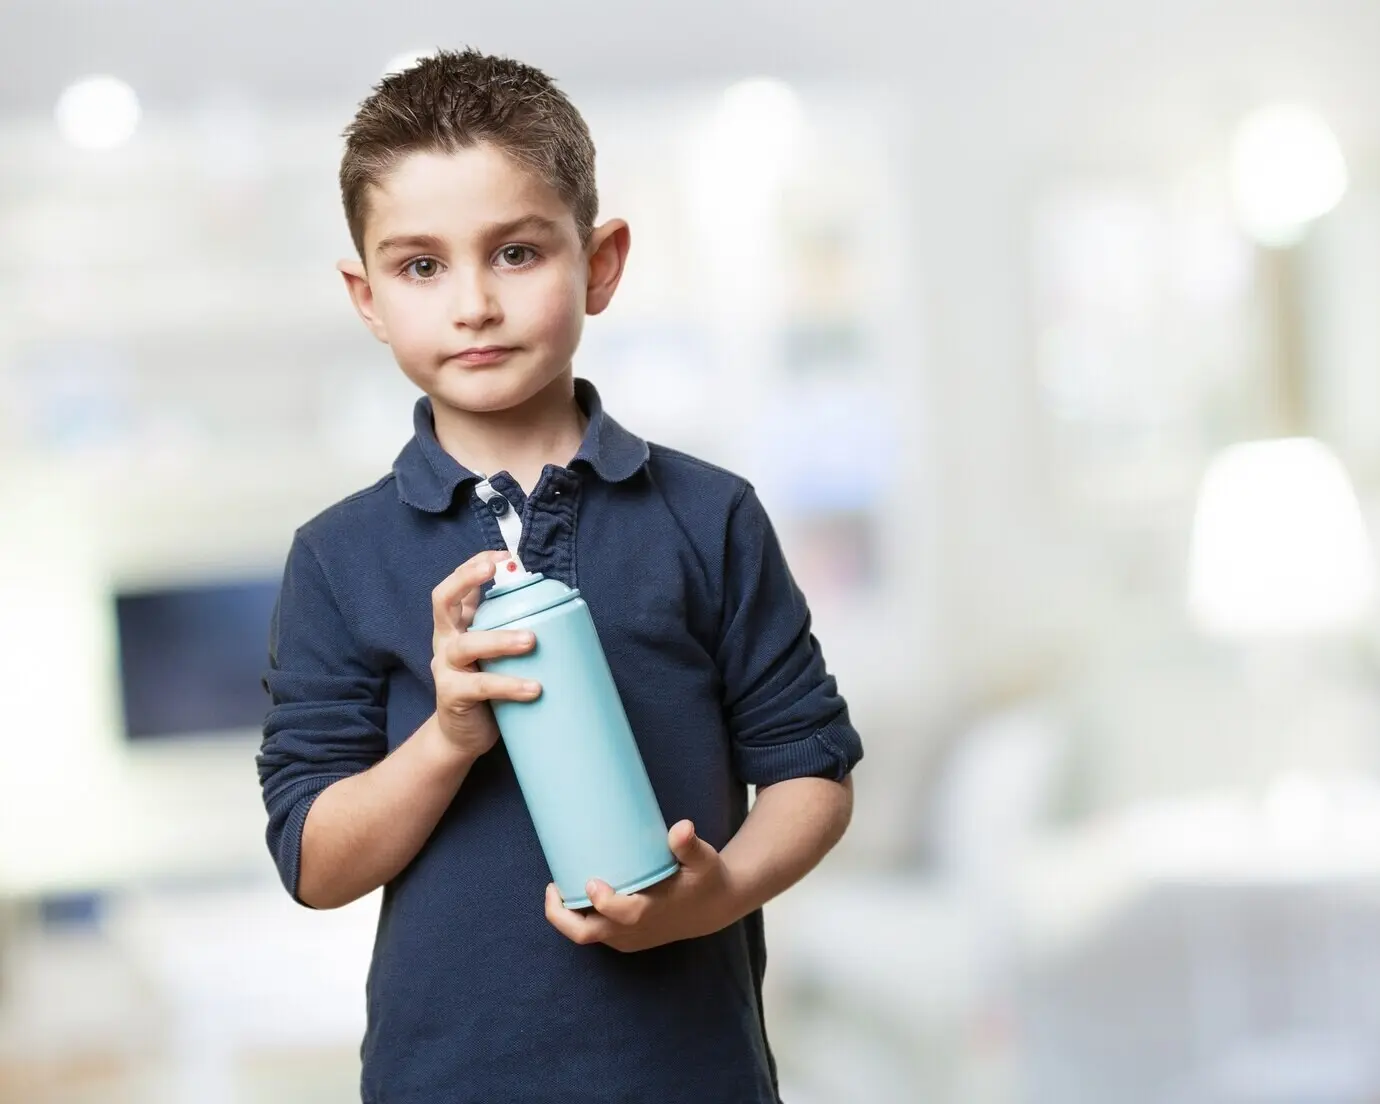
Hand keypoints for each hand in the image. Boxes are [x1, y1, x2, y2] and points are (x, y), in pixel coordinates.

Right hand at [430, 550, 539, 759]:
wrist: (462, 736)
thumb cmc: (485, 689)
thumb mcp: (494, 653)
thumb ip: (508, 630)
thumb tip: (550, 605)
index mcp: (455, 627)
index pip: (455, 587)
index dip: (472, 566)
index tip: (502, 556)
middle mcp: (445, 642)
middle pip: (443, 602)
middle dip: (467, 579)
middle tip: (497, 570)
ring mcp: (445, 669)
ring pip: (467, 645)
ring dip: (500, 639)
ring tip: (531, 640)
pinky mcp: (452, 696)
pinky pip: (481, 686)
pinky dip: (509, 685)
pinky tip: (534, 688)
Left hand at [544, 821, 740, 952]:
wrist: (713, 908)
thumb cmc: (705, 879)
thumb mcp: (703, 859)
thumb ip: (689, 845)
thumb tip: (682, 826)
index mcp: (651, 912)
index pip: (619, 913)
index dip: (602, 900)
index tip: (592, 880)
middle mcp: (635, 930)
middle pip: (586, 933)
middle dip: (561, 916)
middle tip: (552, 887)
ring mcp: (628, 938)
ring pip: (586, 936)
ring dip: (566, 917)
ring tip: (557, 888)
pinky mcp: (626, 938)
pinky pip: (594, 935)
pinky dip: (579, 920)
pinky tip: (573, 897)